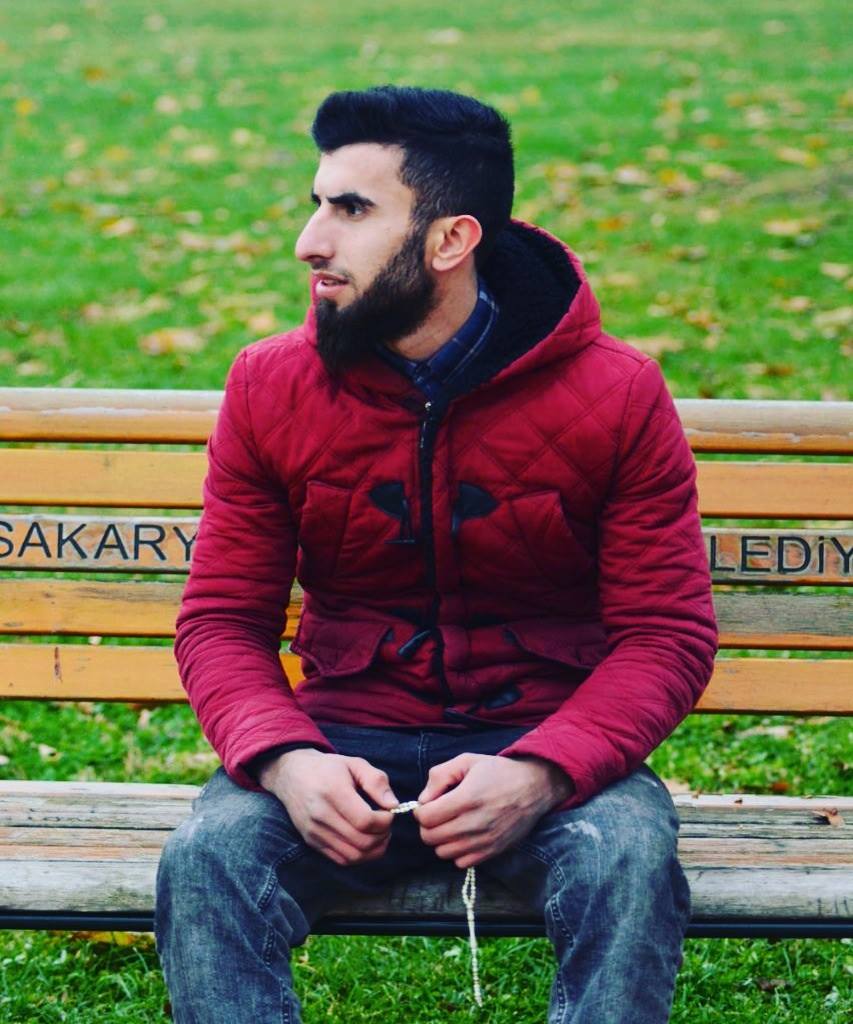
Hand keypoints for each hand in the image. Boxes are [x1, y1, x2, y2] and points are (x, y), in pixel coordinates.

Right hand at [260, 749, 398, 865]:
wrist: (292, 774)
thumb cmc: (328, 768)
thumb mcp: (355, 764)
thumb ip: (377, 781)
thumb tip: (393, 805)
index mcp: (333, 792)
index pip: (365, 821)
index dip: (385, 821)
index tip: (389, 812)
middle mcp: (321, 815)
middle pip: (362, 842)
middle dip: (383, 836)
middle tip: (386, 824)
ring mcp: (315, 832)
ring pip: (353, 856)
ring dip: (374, 850)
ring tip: (379, 834)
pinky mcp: (312, 842)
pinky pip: (341, 860)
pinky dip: (359, 856)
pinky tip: (365, 841)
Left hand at [414, 754, 573, 868]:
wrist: (534, 787)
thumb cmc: (498, 772)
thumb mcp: (466, 761)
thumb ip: (439, 776)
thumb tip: (422, 800)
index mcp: (467, 798)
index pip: (426, 818)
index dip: (421, 811)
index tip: (429, 804)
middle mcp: (475, 823)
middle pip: (431, 837)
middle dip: (428, 825)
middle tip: (438, 813)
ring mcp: (484, 841)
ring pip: (443, 852)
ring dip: (441, 839)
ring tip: (452, 823)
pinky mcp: (492, 852)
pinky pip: (460, 862)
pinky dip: (457, 851)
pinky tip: (464, 835)